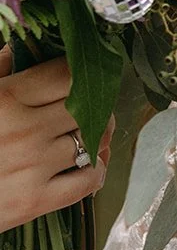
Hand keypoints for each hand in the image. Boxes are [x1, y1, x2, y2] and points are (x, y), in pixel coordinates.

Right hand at [0, 47, 112, 229]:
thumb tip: (18, 48)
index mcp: (5, 98)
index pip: (67, 75)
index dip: (79, 75)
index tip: (79, 80)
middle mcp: (24, 131)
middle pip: (87, 107)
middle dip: (93, 106)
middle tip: (87, 109)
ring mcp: (32, 167)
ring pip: (93, 142)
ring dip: (96, 138)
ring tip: (86, 136)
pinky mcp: (35, 201)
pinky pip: (88, 180)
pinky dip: (94, 171)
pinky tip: (85, 166)